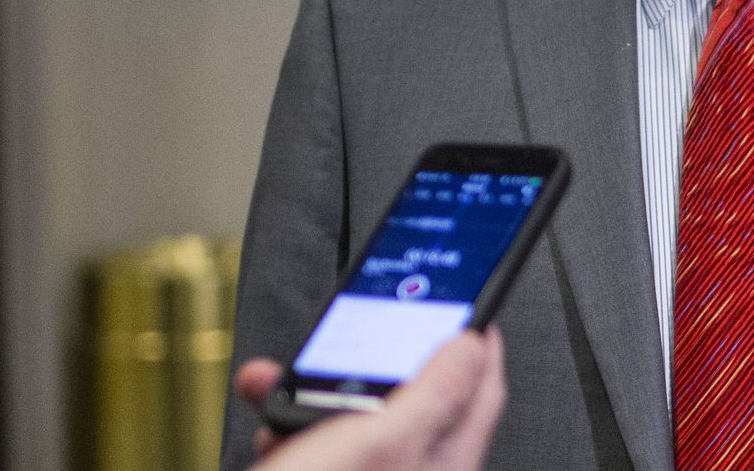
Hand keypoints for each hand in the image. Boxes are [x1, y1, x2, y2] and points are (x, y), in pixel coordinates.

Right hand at [234, 330, 506, 470]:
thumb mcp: (379, 443)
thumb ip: (432, 393)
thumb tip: (473, 345)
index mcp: (445, 463)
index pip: (482, 388)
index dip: (476, 337)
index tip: (464, 299)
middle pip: (415, 398)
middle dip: (375, 359)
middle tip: (357, 331)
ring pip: (357, 420)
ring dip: (318, 391)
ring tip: (287, 382)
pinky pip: (319, 446)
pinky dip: (292, 426)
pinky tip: (270, 425)